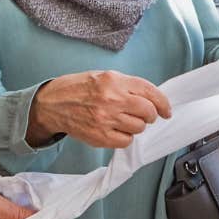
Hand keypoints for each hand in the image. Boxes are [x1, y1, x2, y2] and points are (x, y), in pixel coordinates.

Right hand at [27, 70, 170, 148]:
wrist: (52, 104)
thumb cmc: (77, 89)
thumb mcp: (102, 76)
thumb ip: (126, 85)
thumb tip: (151, 99)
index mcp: (113, 80)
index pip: (149, 91)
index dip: (162, 103)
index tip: (166, 110)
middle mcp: (111, 99)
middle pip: (147, 111)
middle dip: (150, 115)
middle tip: (144, 116)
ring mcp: (105, 119)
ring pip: (138, 128)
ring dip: (135, 126)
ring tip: (122, 120)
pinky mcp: (100, 136)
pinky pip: (126, 141)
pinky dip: (124, 137)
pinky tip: (115, 129)